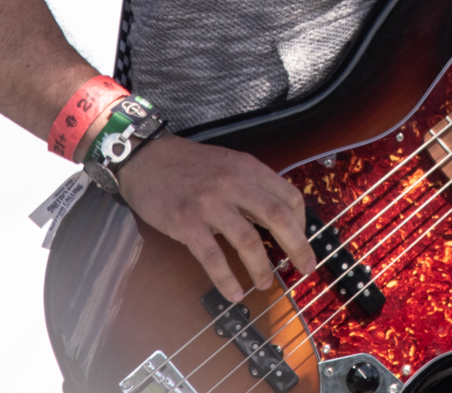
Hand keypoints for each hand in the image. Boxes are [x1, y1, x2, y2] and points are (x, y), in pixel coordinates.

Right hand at [116, 132, 317, 302]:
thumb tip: (275, 218)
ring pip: (248, 240)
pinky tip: (234, 293)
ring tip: (266, 283)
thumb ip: (251, 186)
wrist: (146, 158)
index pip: (288, 196)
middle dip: (297, 246)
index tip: (302, 240)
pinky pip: (212, 256)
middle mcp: (233, 183)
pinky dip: (226, 279)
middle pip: (277, 217)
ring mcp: (209, 203)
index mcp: (247, 168)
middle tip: (305, 267)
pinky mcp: (186, 222)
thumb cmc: (188, 165)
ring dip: (262, 268)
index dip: (301, 222)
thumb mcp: (227, 164)